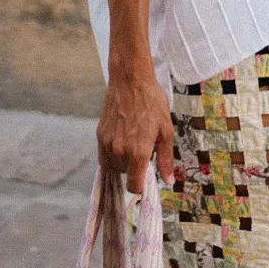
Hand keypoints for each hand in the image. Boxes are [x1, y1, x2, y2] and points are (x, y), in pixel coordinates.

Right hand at [97, 67, 174, 193]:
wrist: (130, 80)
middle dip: (135, 168)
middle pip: (125, 175)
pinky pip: (104, 157)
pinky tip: (123, 141)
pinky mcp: (100, 135)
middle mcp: (120, 151)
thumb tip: (168, 180)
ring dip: (123, 162)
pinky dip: (113, 156)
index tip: (146, 178)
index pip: (134, 186)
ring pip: (113, 167)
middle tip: (144, 148)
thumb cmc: (152, 102)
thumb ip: (166, 158)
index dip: (141, 186)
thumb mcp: (166, 130)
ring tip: (133, 141)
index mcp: (138, 152)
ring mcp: (108, 143)